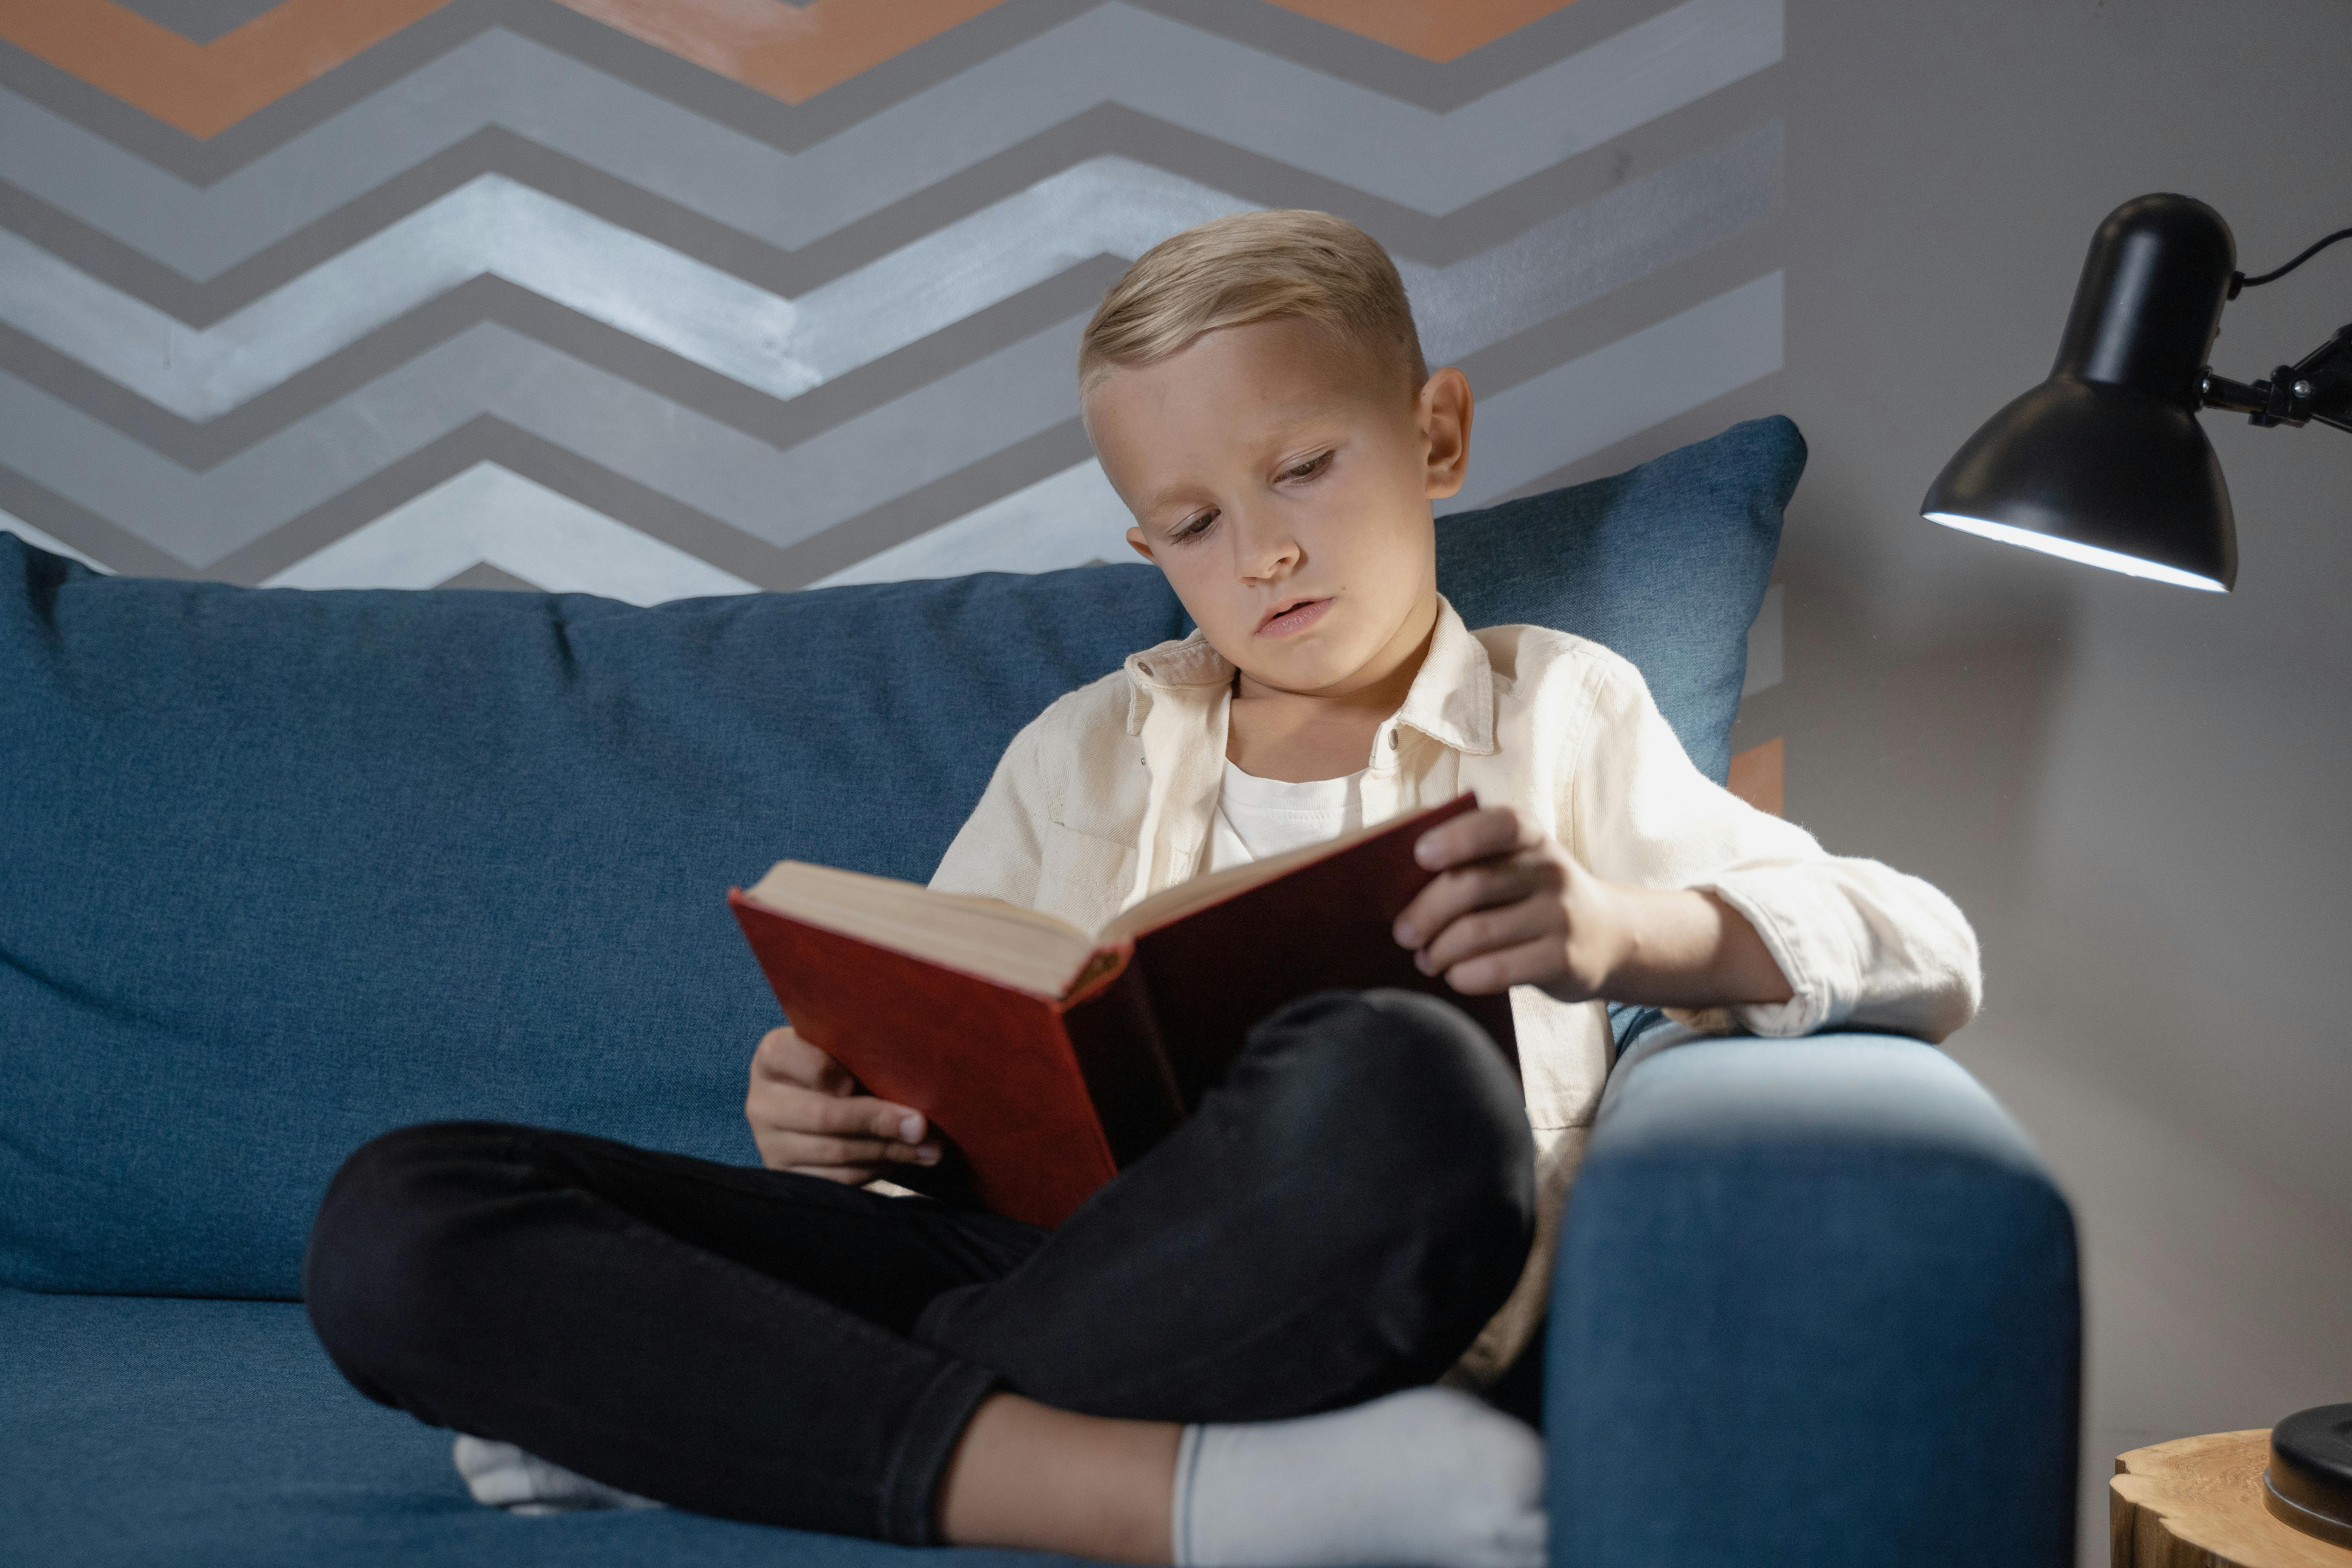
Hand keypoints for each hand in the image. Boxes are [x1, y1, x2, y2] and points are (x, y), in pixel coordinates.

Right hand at [746, 1025, 944, 1181]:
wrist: (805, 1097)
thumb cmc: (834, 1063)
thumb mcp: (839, 1046)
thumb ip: (861, 1053)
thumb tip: (913, 1082)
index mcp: (773, 1056)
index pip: (806, 1063)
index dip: (837, 1074)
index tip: (866, 1079)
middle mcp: (762, 1101)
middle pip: (824, 1116)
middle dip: (879, 1121)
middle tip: (921, 1126)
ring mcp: (769, 1142)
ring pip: (835, 1152)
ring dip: (887, 1151)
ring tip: (926, 1148)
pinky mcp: (785, 1174)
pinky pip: (835, 1179)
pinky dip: (873, 1170)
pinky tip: (898, 1160)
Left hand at [1391, 806, 1629, 1001]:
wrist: (1608, 935)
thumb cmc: (1535, 895)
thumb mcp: (1518, 863)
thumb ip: (1473, 860)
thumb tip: (1397, 882)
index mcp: (1531, 836)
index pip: (1498, 824)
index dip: (1456, 837)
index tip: (1420, 855)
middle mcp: (1551, 870)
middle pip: (1473, 885)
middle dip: (1425, 913)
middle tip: (1403, 934)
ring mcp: (1560, 915)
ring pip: (1478, 932)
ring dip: (1439, 950)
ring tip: (1426, 959)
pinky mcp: (1563, 959)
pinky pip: (1498, 969)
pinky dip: (1464, 975)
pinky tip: (1456, 976)